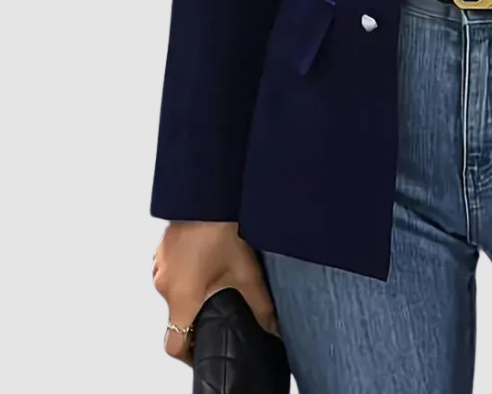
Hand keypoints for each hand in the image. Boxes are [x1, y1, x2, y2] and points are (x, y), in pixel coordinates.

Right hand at [152, 221, 277, 364]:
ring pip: (175, 290)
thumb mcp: (247, 273)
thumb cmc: (221, 229)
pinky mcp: (162, 250)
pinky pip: (172, 270)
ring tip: (216, 274)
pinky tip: (207, 256)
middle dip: (198, 312)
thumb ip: (259, 305)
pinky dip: (187, 271)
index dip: (188, 354)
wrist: (207, 196)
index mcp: (182, 297)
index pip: (174, 343)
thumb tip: (271, 325)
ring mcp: (160, 265)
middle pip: (177, 314)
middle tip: (220, 302)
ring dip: (193, 288)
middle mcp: (165, 284)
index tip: (201, 350)